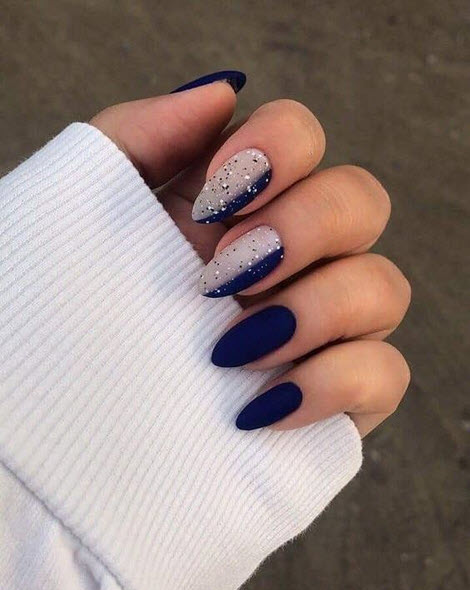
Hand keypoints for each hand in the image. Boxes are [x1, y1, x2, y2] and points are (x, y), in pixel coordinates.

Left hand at [91, 80, 409, 436]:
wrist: (75, 422)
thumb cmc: (77, 313)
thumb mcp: (87, 213)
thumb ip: (144, 136)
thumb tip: (223, 92)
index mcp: (239, 208)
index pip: (303, 137)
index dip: (278, 149)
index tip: (216, 198)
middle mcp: (294, 258)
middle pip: (363, 201)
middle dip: (303, 228)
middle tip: (226, 274)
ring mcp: (322, 328)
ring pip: (386, 287)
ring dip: (314, 310)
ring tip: (232, 349)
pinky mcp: (337, 396)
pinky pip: (385, 374)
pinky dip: (330, 384)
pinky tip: (256, 406)